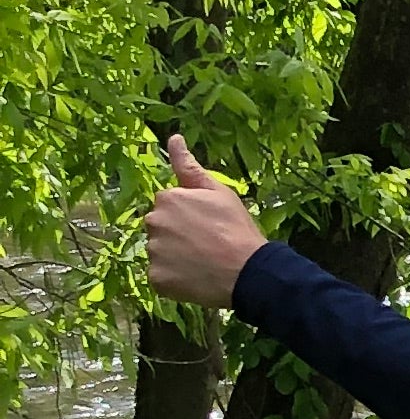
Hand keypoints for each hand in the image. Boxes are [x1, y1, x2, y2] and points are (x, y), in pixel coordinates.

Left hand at [143, 135, 266, 309]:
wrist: (247, 271)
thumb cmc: (236, 228)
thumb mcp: (218, 191)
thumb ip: (189, 166)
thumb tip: (174, 138)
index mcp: (167, 198)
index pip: (168, 206)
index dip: (189, 216)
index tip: (208, 226)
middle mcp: (153, 222)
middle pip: (161, 228)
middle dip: (177, 235)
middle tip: (205, 246)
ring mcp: (153, 252)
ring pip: (160, 253)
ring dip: (175, 258)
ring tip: (202, 264)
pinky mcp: (156, 279)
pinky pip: (160, 278)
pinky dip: (174, 279)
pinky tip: (194, 279)